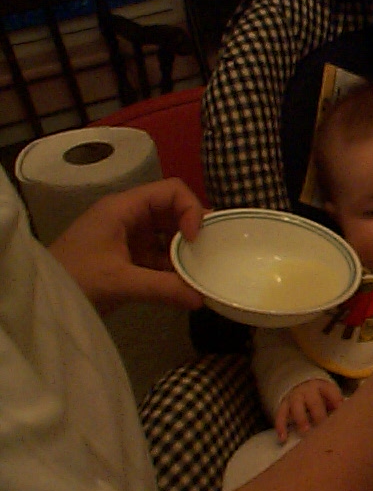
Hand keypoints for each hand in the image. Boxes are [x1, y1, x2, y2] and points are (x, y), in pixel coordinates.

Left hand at [49, 177, 204, 314]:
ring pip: (168, 234)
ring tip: (202, 270)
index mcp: (123, 208)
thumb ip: (163, 288)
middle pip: (172, 210)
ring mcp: (127, 236)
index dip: (191, 209)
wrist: (41, 299)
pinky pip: (159, 254)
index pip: (171, 191)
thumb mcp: (119, 282)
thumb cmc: (74, 279)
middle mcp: (128, 216)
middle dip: (194, 230)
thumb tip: (202, 298)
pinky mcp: (127, 256)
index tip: (197, 239)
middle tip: (213, 252)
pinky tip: (185, 283)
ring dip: (185, 251)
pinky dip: (173, 266)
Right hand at [275, 379, 343, 441]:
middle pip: (314, 402)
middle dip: (319, 415)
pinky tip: (283, 439)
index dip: (337, 402)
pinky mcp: (283, 405)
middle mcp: (308, 391)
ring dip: (301, 420)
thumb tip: (348, 423)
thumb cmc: (321, 397)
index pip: (331, 393)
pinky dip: (281, 427)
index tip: (341, 412)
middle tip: (323, 428)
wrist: (300, 385)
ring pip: (296, 407)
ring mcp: (294, 397)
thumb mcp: (330, 397)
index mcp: (323, 387)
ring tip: (305, 433)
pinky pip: (280, 415)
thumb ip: (337, 406)